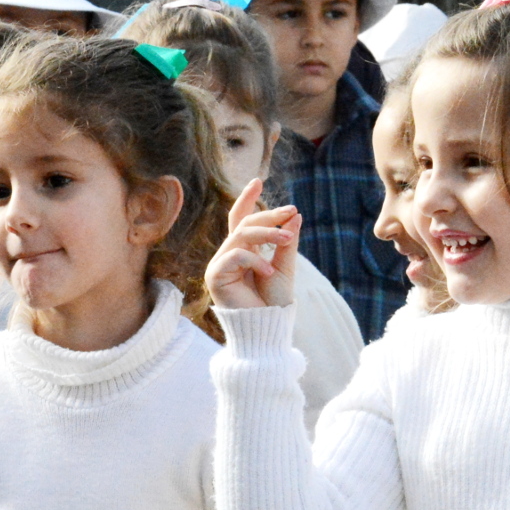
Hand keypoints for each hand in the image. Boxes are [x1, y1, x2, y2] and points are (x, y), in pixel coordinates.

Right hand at [205, 179, 299, 309]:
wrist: (267, 328)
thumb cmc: (274, 301)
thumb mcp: (285, 267)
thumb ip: (287, 242)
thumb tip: (295, 214)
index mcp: (243, 251)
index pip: (241, 219)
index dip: (247, 199)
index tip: (258, 181)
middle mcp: (228, 255)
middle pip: (245, 223)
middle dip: (269, 215)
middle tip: (292, 211)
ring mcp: (220, 265)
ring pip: (241, 235)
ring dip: (267, 233)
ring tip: (288, 239)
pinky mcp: (215, 276)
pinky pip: (234, 256)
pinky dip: (254, 259)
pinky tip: (269, 272)